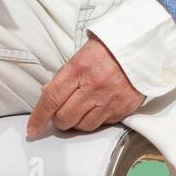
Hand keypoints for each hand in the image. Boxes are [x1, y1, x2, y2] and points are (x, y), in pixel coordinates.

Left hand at [26, 33, 144, 137]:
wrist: (143, 47)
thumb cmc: (108, 49)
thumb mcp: (81, 55)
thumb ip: (64, 76)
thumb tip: (47, 95)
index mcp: (78, 68)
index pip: (51, 98)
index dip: (39, 117)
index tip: (32, 128)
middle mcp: (93, 85)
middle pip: (65, 117)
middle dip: (58, 121)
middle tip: (60, 116)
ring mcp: (109, 98)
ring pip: (83, 126)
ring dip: (77, 123)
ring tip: (80, 112)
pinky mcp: (123, 108)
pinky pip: (103, 124)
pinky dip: (96, 121)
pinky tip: (97, 109)